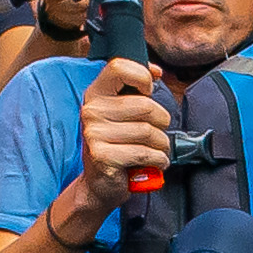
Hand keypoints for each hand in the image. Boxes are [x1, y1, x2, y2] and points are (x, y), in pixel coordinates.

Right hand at [73, 62, 178, 192]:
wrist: (99, 184)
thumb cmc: (116, 145)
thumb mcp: (121, 112)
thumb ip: (135, 88)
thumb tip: (156, 71)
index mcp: (96, 94)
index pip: (119, 67)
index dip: (142, 77)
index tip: (148, 91)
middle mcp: (91, 111)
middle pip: (145, 105)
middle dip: (161, 121)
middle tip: (156, 132)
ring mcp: (95, 134)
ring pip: (148, 131)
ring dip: (161, 144)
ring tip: (155, 149)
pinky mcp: (103, 156)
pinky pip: (146, 153)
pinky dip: (158, 160)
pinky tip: (155, 162)